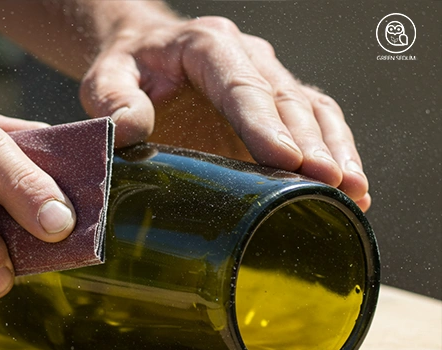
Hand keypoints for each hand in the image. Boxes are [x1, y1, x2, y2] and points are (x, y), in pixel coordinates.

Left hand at [79, 16, 370, 210]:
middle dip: (312, 143)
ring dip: (335, 150)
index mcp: (207, 46)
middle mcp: (247, 58)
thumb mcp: (105, 79)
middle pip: (287, 99)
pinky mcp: (275, 107)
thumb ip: (113, 100)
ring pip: (312, 109)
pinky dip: (336, 153)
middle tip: (330, 184)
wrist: (144, 54)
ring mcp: (267, 80)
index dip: (266, 123)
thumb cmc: (126, 68)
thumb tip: (129, 131)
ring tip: (353, 193)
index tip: (288, 160)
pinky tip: (348, 190)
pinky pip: (315, 123)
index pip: (241, 85)